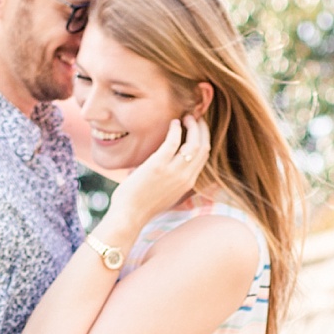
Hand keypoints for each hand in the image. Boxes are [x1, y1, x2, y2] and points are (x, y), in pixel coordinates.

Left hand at [97, 116, 208, 247]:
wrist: (129, 216)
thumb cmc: (142, 206)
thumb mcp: (165, 194)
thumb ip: (172, 181)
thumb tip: (168, 167)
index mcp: (188, 183)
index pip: (204, 156)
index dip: (204, 138)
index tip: (198, 128)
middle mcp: (185, 177)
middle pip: (203, 147)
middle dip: (201, 129)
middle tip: (194, 117)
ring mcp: (173, 172)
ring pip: (194, 142)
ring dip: (192, 126)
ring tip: (186, 117)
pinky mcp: (158, 166)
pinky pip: (173, 142)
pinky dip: (175, 129)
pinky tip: (173, 123)